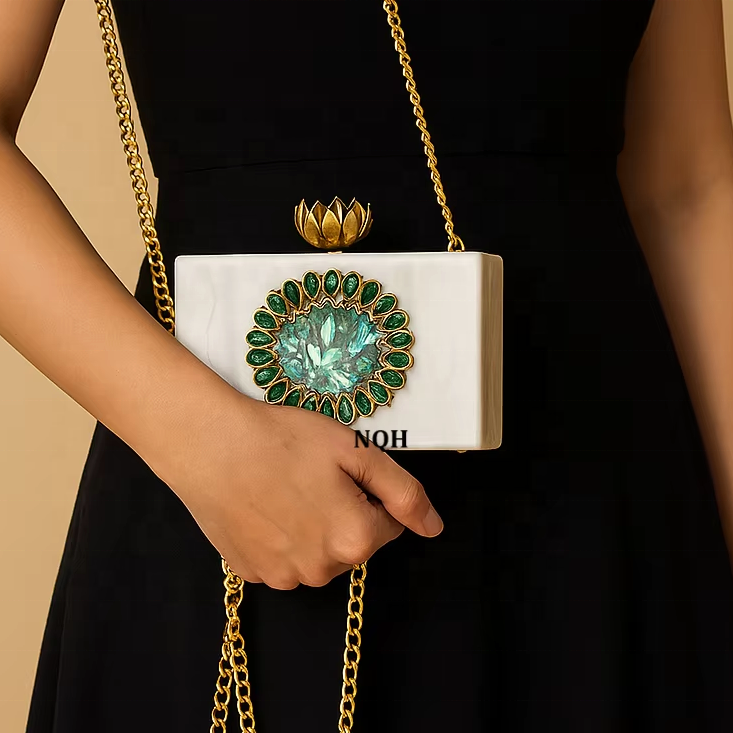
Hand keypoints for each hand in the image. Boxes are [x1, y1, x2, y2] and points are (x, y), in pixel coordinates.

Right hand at [146, 383, 442, 589]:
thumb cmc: (282, 439)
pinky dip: (282, 538)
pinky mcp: (252, 573)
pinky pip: (284, 559)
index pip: (388, 524)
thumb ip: (404, 492)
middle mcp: (322, 569)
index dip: (367, 492)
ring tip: (283, 489)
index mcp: (355, 539)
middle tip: (309, 476)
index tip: (337, 470)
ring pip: (319, 554)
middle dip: (343, 512)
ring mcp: (284, 576)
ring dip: (313, 528)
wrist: (208, 443)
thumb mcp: (355, 450)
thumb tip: (433, 527)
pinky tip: (263, 506)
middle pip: (353, 542)